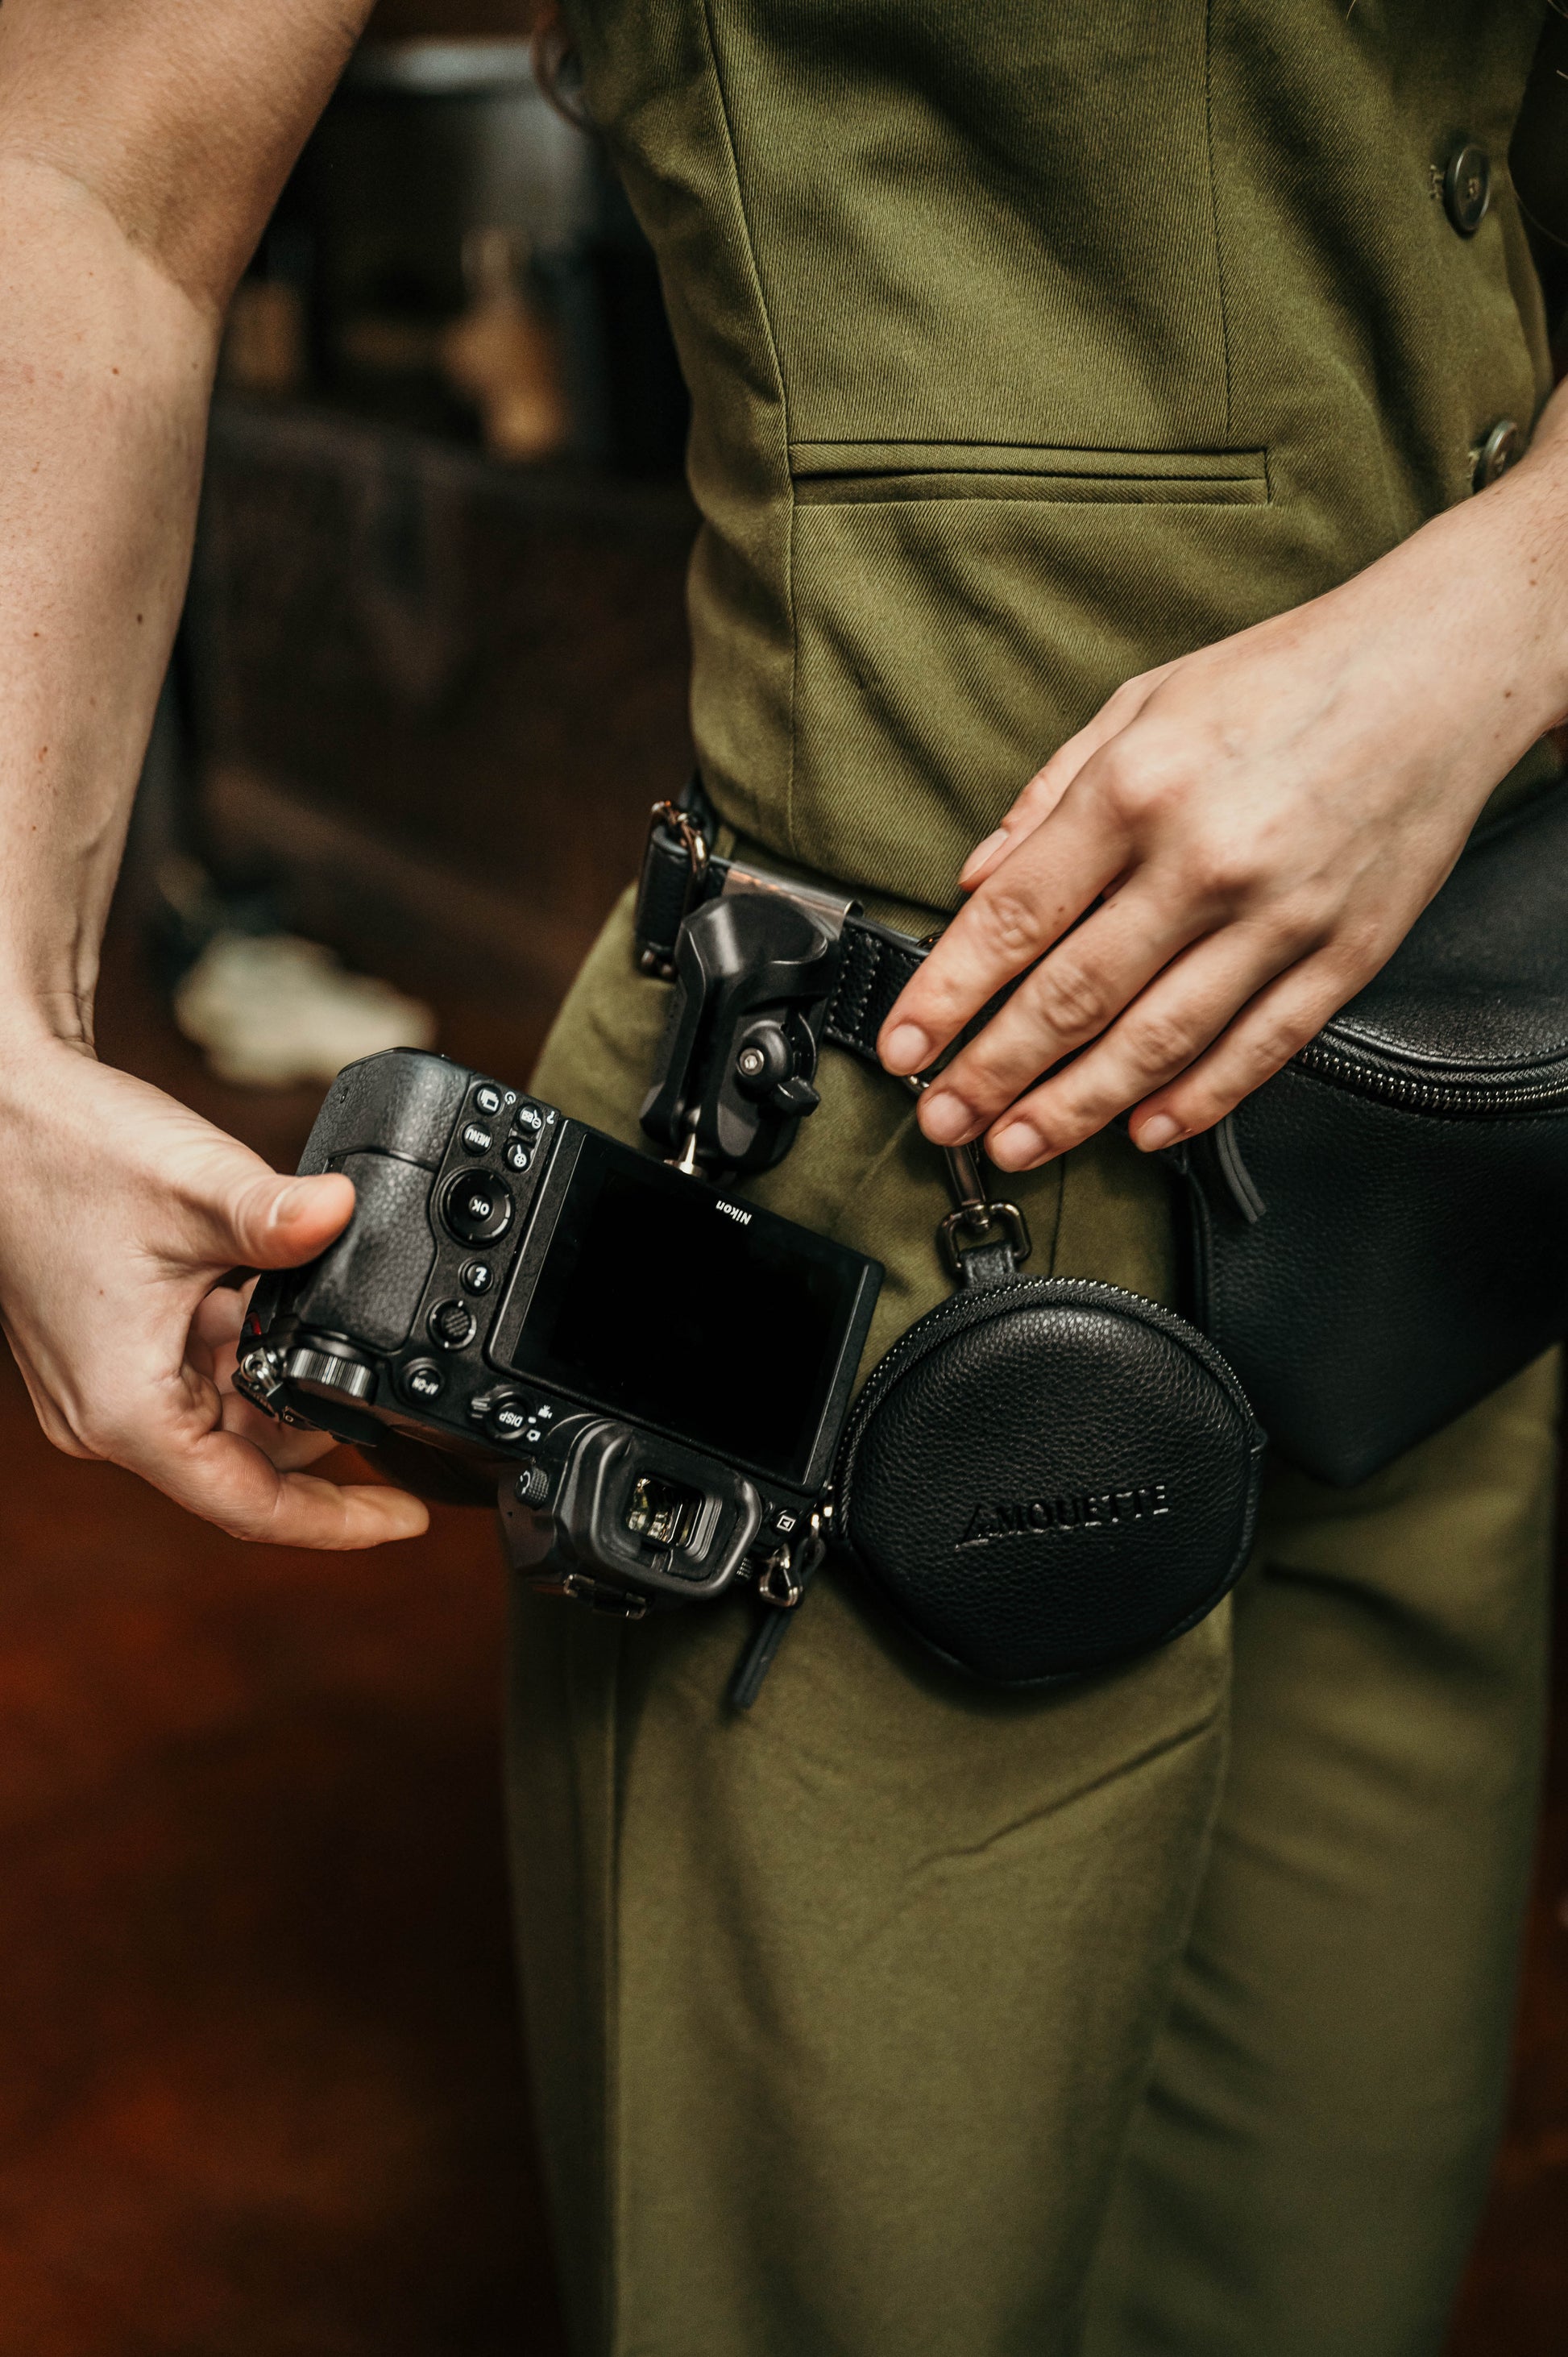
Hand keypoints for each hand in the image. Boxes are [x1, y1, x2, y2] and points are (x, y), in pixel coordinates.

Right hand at [0, 1041, 428, 1547]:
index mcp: (127, 1410)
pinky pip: (197, 1376)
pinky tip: (262, 1288)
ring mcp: (103, 1389)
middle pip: (244, 1461)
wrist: (4, 1108)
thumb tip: (347, 1212)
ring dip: (277, 1373)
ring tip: (308, 1302)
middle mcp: (107, 1417)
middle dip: (317, 1421)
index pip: (250, 1505)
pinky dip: (242, 1345)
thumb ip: (280, 1214)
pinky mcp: (108, 1355)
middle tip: (379, 1369)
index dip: (338, 1519)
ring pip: (225, 1415)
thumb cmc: (68, 1152)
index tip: (407, 1518)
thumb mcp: (195, 1186)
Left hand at [878, 433, 1567, 1169]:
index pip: (1014, 917)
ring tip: (1018, 1145)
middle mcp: (1203, 860)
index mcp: (1138, 788)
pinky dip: (1196, 1101)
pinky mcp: (1343, 952)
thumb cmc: (1290, 674)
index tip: (903, 1045)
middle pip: (1073, 997)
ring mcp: (1278, 916)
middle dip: (993, 1072)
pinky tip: (1143, 1132)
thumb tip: (975, 875)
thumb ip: (1049, 793)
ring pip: (1157, 1042)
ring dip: (1075, 1107)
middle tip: (943, 1121)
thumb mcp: (1145, 700)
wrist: (1445, 663)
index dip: (947, 993)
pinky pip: (1258, 1048)